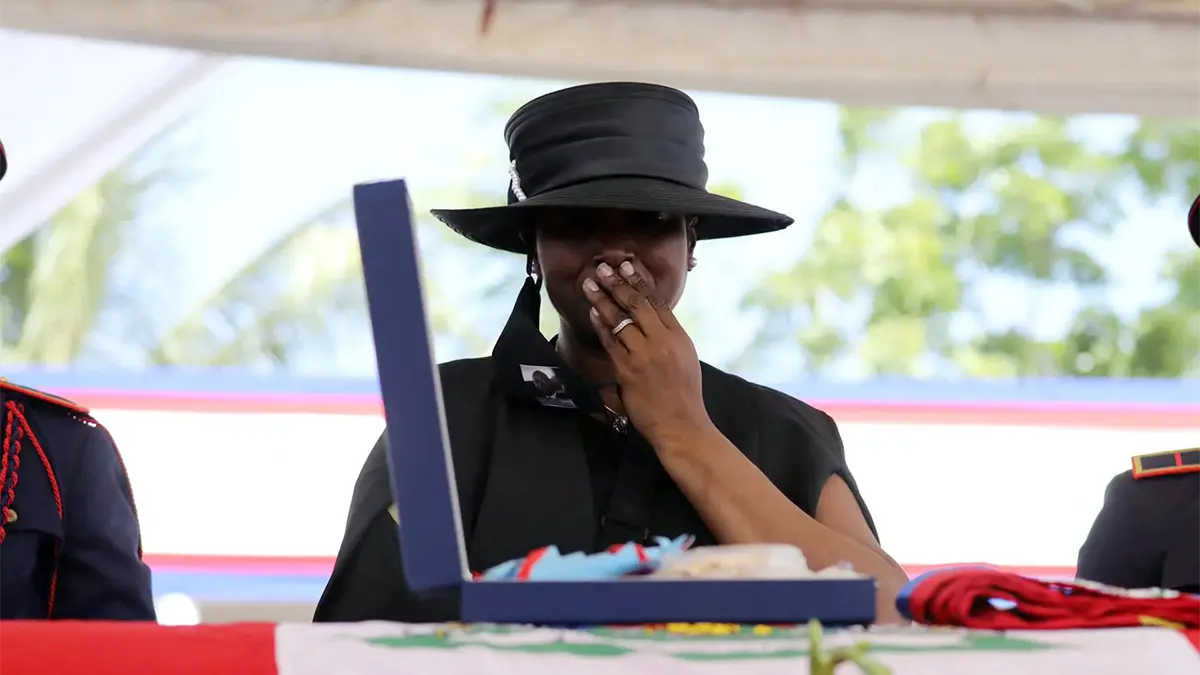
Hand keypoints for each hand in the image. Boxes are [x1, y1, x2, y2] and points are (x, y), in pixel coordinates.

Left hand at [582, 261, 710, 445]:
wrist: (682, 425)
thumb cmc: (684, 396)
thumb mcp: (685, 359)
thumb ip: (668, 338)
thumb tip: (651, 322)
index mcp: (679, 337)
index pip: (657, 302)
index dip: (640, 282)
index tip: (627, 266)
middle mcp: (663, 342)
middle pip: (637, 305)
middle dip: (618, 283)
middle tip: (603, 268)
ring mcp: (644, 355)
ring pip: (621, 320)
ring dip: (603, 300)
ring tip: (590, 284)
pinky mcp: (628, 370)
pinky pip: (611, 342)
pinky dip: (602, 325)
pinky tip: (594, 313)